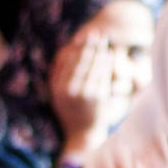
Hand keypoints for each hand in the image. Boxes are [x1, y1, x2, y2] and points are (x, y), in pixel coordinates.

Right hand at [49, 30, 126, 157]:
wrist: (82, 133)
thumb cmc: (71, 111)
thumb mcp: (59, 94)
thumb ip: (60, 76)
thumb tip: (65, 53)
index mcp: (58, 88)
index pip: (67, 62)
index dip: (76, 48)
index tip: (81, 37)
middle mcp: (70, 90)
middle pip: (80, 62)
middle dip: (88, 46)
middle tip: (95, 34)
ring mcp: (85, 94)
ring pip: (93, 67)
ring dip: (99, 51)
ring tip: (103, 41)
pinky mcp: (98, 98)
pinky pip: (103, 76)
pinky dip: (106, 63)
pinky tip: (109, 55)